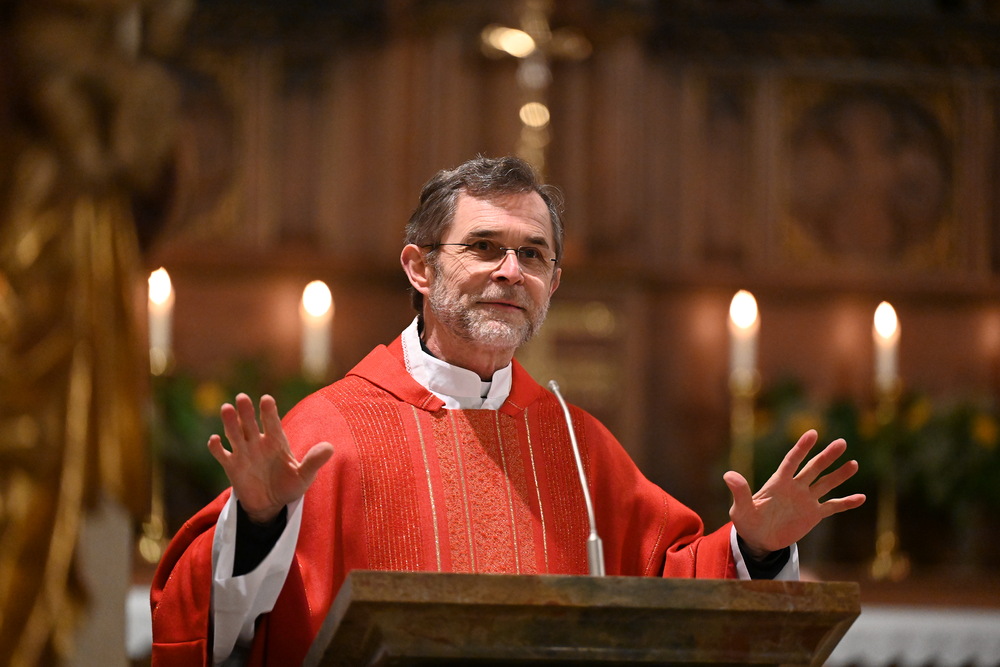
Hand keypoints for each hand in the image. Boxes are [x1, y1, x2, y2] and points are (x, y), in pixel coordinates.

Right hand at [207, 393, 333, 523]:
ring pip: (235, 434)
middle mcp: (258, 443)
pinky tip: (215, 440)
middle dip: (246, 411)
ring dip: (230, 422)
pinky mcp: (231, 466)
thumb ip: (314, 461)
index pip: (273, 423)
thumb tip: (330, 447)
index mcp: (277, 441)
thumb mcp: (304, 476)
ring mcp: (244, 453)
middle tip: (242, 397)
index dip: (269, 411)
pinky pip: (222, 454)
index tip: (266, 399)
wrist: (271, 505)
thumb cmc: (290, 486)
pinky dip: (216, 447)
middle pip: (250, 423)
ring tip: (226, 408)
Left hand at [723, 429, 865, 556]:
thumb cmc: (747, 522)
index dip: (802, 448)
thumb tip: (728, 474)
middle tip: (842, 443)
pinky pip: (833, 507)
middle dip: (827, 456)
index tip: (813, 433)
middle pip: (813, 468)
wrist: (759, 540)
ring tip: (854, 464)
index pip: (792, 461)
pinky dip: (846, 503)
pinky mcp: (814, 515)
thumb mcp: (741, 509)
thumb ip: (739, 492)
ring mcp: (806, 500)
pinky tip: (861, 498)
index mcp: (778, 482)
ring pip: (826, 484)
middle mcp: (795, 487)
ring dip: (840, 475)